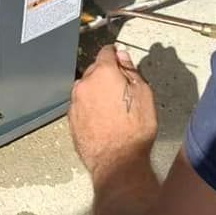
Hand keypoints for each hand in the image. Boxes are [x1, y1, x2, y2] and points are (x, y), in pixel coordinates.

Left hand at [69, 44, 157, 181]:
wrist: (117, 161)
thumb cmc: (134, 130)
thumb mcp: (144, 95)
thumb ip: (131, 71)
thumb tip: (123, 57)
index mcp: (103, 73)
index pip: (106, 52)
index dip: (115, 54)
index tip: (120, 59)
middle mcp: (84, 84)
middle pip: (95, 70)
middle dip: (107, 75)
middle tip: (123, 88)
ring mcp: (75, 103)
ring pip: (87, 88)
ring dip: (97, 91)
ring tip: (113, 108)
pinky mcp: (71, 120)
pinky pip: (82, 105)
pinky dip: (90, 107)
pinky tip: (103, 119)